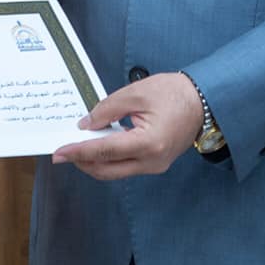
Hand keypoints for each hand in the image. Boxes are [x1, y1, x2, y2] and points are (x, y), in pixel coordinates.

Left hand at [51, 73, 202, 180]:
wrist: (205, 100)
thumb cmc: (175, 93)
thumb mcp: (136, 93)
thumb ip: (107, 109)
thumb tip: (86, 125)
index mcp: (148, 143)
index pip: (103, 152)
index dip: (78, 152)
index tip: (59, 152)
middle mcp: (152, 162)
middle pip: (106, 171)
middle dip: (82, 162)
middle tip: (63, 152)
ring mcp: (155, 166)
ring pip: (115, 172)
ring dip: (95, 162)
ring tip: (78, 147)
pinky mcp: (156, 164)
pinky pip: (126, 167)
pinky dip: (109, 159)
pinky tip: (99, 146)